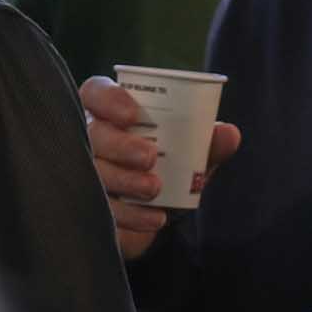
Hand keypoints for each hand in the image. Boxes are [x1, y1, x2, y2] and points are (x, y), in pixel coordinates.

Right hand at [80, 74, 240, 259]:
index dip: (108, 99)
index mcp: (109, 113)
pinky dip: (130, 215)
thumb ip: (207, 144)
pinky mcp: (86, 207)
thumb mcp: (189, 155)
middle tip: (149, 157)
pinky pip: (101, 210)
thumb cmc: (168, 168)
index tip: (132, 114)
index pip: (95, 93)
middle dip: (119, 144)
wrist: (155, 216)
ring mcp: (82, 174)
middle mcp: (88, 138)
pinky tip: (154, 218)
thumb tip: (229, 133)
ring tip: (155, 189)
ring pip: (92, 172)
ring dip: (124, 180)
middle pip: (91, 132)